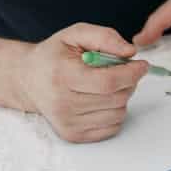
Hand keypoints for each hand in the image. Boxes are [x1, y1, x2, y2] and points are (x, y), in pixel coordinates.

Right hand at [16, 23, 147, 142]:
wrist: (28, 80)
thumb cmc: (54, 56)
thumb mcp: (76, 34)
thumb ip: (105, 37)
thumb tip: (130, 52)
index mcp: (62, 76)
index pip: (108, 82)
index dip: (132, 73)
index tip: (142, 65)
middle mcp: (62, 104)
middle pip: (117, 98)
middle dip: (128, 82)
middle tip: (121, 71)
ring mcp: (67, 123)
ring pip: (118, 113)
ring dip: (122, 97)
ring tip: (106, 85)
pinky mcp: (73, 136)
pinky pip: (112, 127)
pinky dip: (114, 112)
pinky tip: (101, 99)